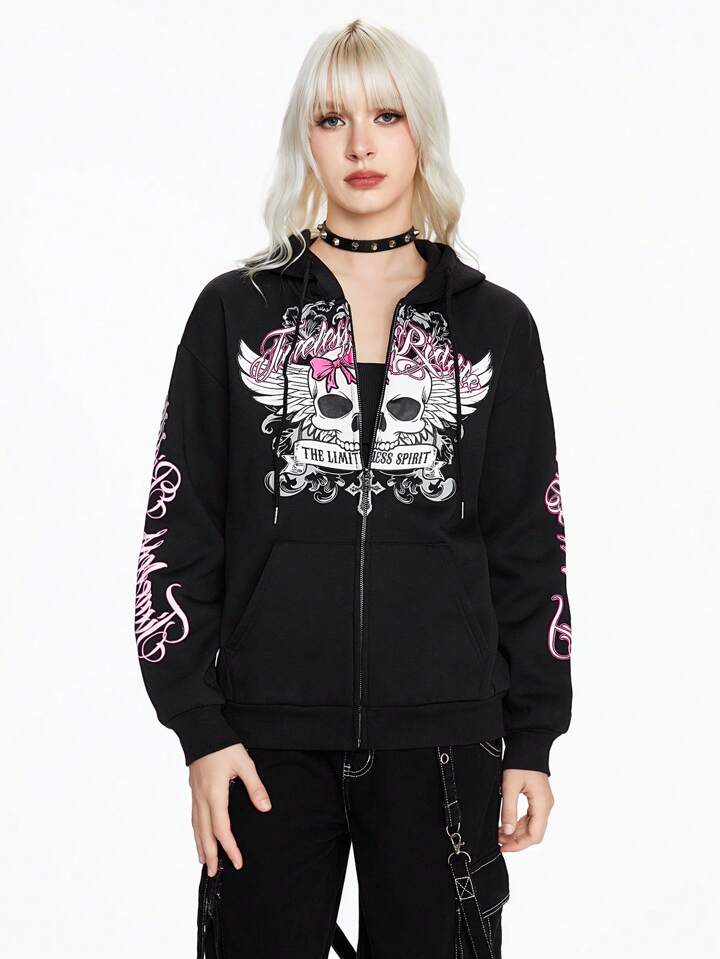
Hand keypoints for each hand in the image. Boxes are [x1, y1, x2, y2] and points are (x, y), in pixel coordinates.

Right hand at [189, 742, 271, 875]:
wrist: (201, 730)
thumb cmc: (223, 745)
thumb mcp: (244, 763)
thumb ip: (255, 787)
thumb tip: (265, 808)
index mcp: (215, 794)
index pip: (222, 829)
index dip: (230, 848)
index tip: (237, 862)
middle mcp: (202, 798)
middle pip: (205, 833)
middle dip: (211, 854)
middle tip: (214, 874)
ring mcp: (196, 794)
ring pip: (196, 826)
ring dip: (200, 845)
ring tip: (204, 862)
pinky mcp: (194, 789)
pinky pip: (194, 816)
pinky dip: (196, 830)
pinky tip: (199, 834)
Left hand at [497, 768, 553, 851]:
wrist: (528, 743)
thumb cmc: (520, 762)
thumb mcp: (510, 786)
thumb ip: (509, 810)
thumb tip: (507, 833)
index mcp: (542, 804)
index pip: (534, 835)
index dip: (518, 845)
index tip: (503, 848)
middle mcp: (546, 805)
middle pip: (534, 833)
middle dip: (516, 841)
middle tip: (498, 842)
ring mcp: (544, 802)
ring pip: (532, 826)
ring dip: (517, 833)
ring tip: (499, 834)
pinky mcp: (539, 798)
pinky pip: (531, 817)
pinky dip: (519, 824)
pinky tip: (506, 824)